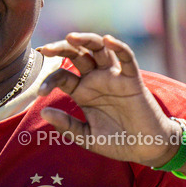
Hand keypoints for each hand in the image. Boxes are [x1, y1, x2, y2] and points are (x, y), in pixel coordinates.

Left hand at [37, 33, 180, 167]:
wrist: (145, 149)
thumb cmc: (117, 142)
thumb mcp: (87, 137)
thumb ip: (67, 125)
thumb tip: (44, 112)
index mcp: (82, 92)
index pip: (62, 76)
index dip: (50, 81)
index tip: (40, 93)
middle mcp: (96, 80)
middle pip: (77, 54)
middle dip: (60, 48)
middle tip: (45, 49)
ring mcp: (114, 77)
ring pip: (99, 49)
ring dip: (86, 40)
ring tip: (70, 37)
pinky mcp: (132, 80)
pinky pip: (127, 59)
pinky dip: (119, 47)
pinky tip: (108, 40)